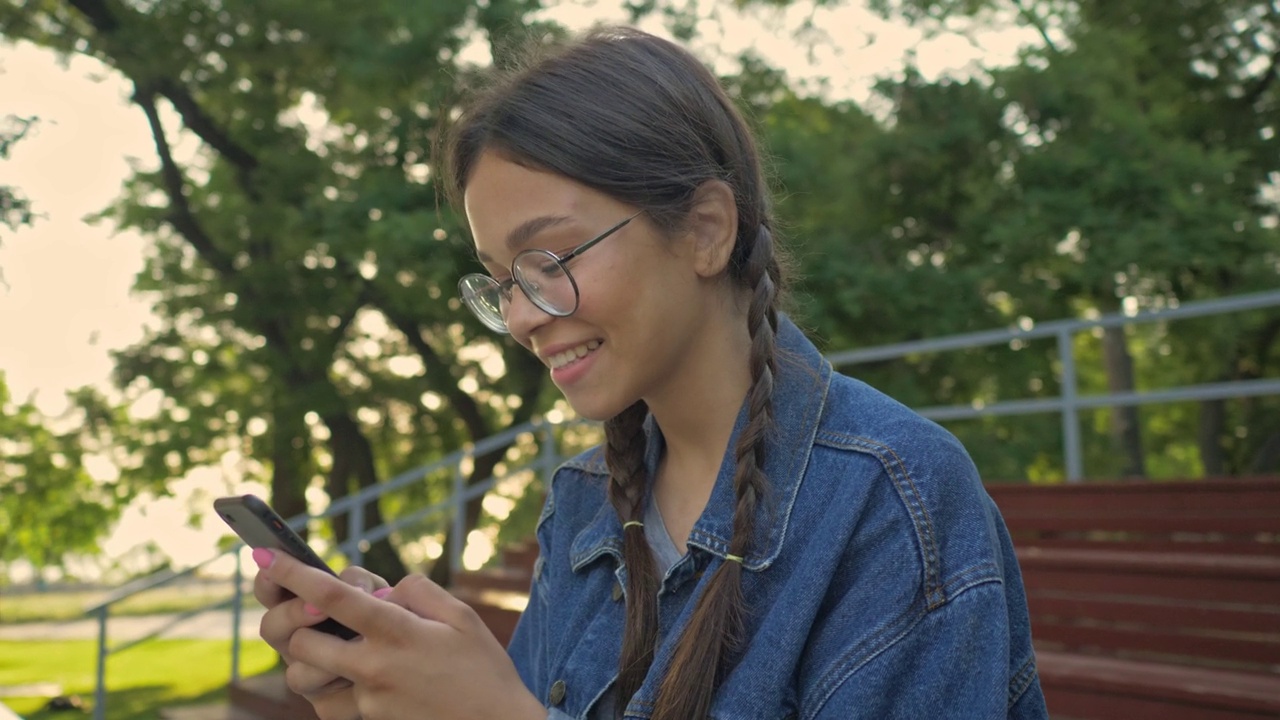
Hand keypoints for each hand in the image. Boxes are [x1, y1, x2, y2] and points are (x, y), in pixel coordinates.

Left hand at [256, 550, 544, 719]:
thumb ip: (418, 591)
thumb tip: (385, 590)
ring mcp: (368, 699)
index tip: (266, 555)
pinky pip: (333, 700)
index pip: (333, 596)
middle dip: (297, 623)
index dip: (294, 573)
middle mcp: (374, 667)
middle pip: (302, 642)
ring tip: (346, 648)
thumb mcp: (461, 616)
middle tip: (316, 615)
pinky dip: (340, 683)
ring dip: (314, 659)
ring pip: (308, 678)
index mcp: (397, 632)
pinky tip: (371, 674)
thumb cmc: (482, 668)